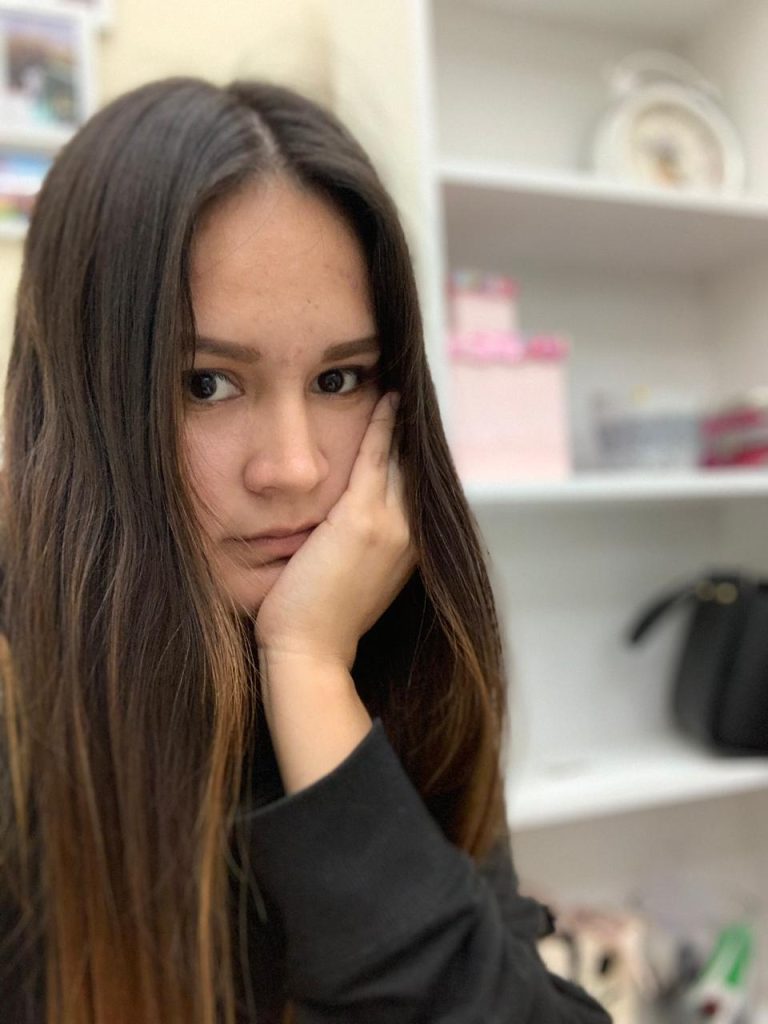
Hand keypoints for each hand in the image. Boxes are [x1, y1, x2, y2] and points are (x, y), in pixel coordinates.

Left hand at [254, 391, 417, 669]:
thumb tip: (341, 531)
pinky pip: (378, 457)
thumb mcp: (351, 582)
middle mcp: (411, 536)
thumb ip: (357, 551)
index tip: (411, 431)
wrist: (309, 652)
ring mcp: (393, 526)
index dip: (415, 458)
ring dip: (402, 422)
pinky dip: (384, 426)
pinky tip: (386, 399)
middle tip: (409, 395)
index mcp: (410, 551)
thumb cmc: (316, 623)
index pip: (417, 491)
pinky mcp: (363, 519)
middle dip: (414, 434)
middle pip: (418, 469)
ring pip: (403, 459)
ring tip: (400, 390)